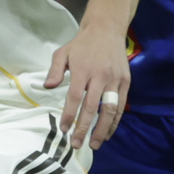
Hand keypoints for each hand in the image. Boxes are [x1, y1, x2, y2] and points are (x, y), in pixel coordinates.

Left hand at [45, 23, 129, 149]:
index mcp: (82, 70)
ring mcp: (114, 79)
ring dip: (102, 130)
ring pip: (109, 109)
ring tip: (95, 144)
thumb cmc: (82, 44)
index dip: (69, 115)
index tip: (64, 130)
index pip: (75, 97)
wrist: (106, 29)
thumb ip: (55, 70)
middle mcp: (99, 76)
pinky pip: (120, 105)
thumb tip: (48, 87)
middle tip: (76, 144)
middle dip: (84, 128)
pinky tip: (108, 132)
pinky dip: (115, 121)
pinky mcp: (125, 81)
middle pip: (92, 107)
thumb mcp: (63, 52)